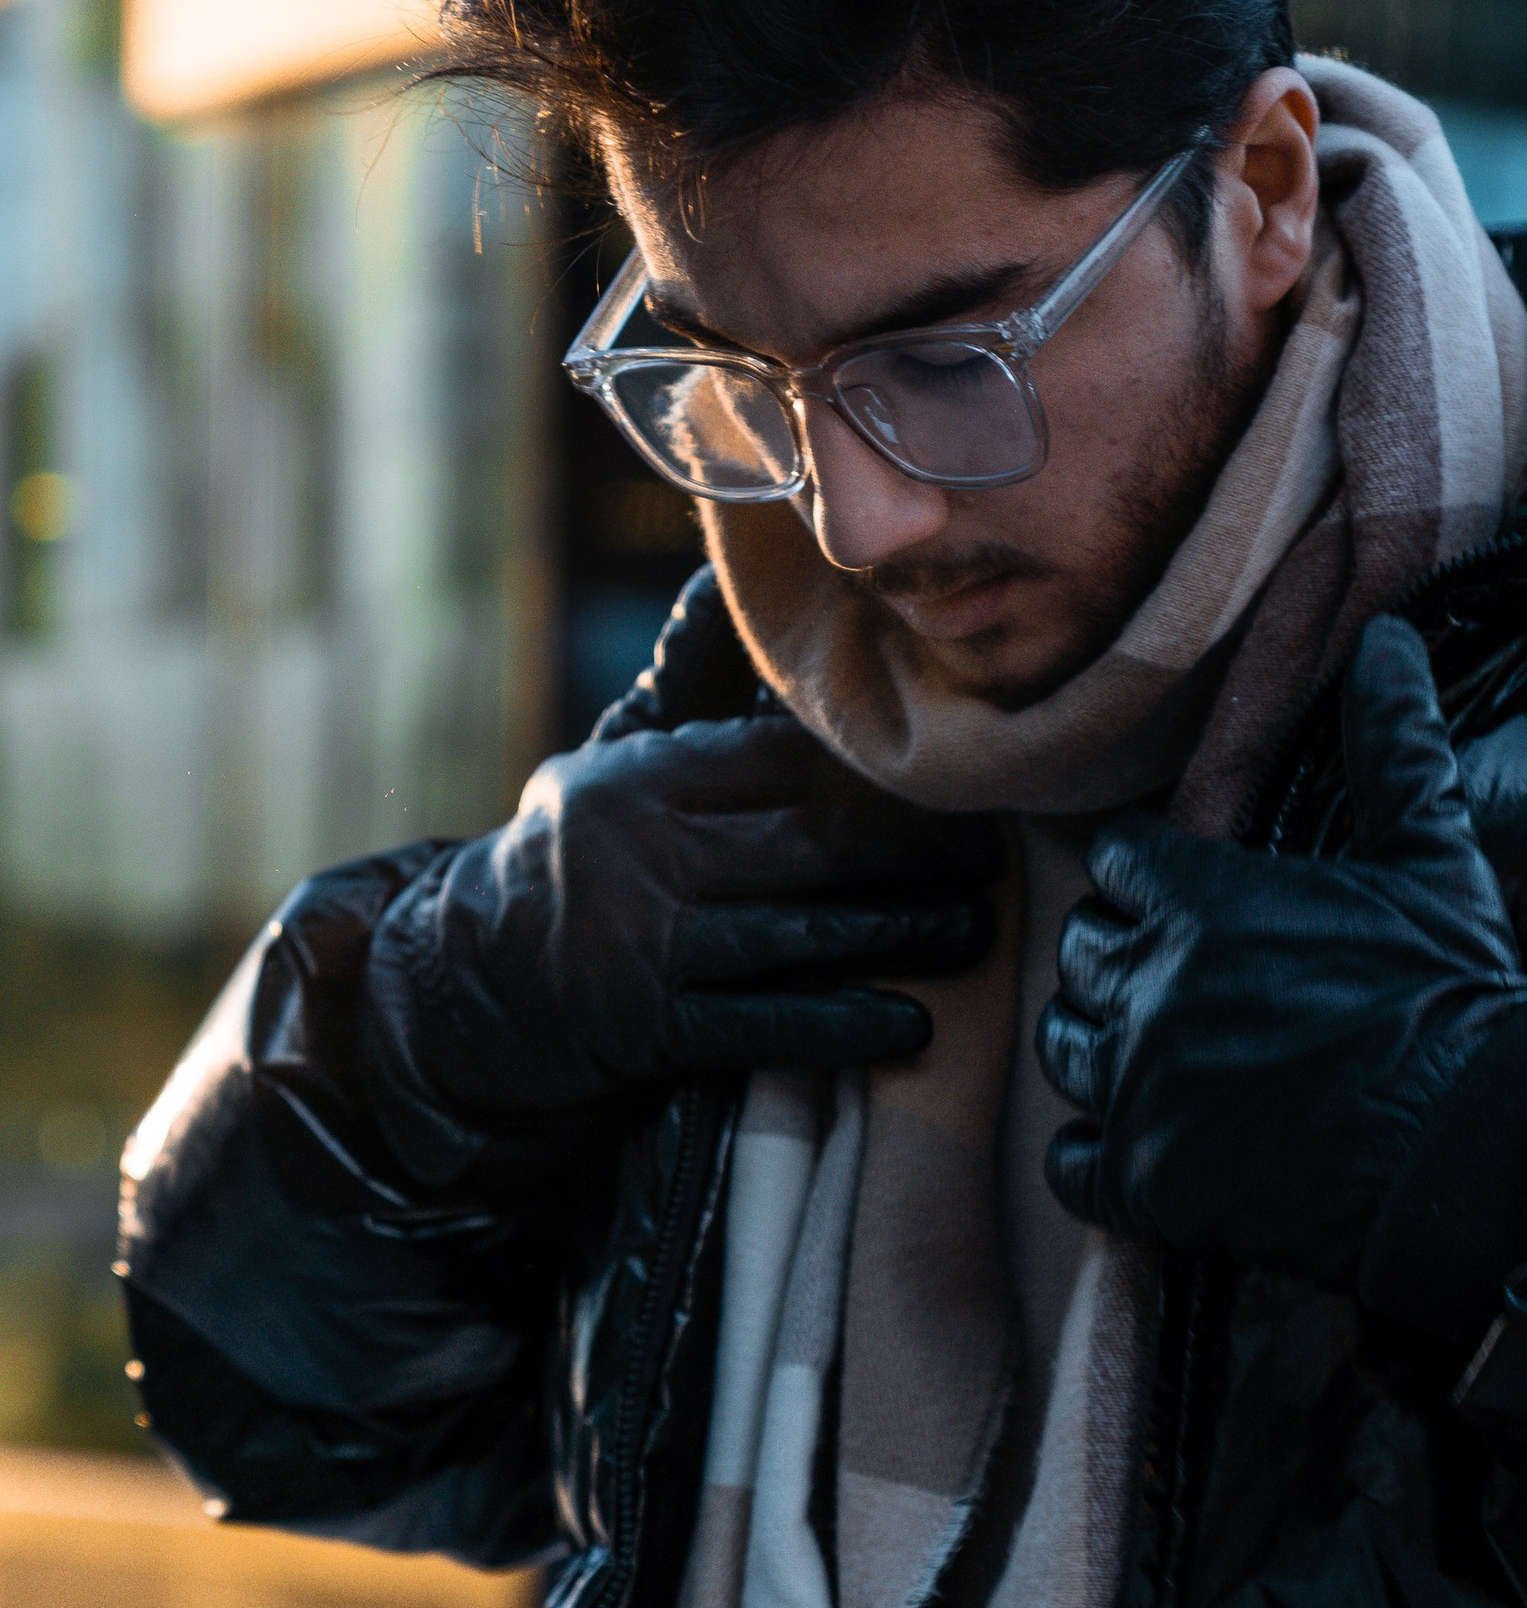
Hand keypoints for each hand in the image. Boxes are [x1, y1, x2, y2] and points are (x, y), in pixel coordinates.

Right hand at [363, 712, 996, 1134]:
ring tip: (976, 925)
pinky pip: (765, 1024)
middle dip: (912, 847)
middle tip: (991, 846)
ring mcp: (646, 947)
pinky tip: (910, 1020)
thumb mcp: (609, 764)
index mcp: (643, 780)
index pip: (777, 757)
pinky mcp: (649, 1032)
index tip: (949, 763)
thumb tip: (727, 575)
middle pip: (807, 840)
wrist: (454, 992)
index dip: (871, 764)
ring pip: (800, 930)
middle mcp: (643, 855)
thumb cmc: (569, 863)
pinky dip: (842, 1022)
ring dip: (901, 930)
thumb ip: (688, 681)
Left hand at [1040, 618, 1526, 1285]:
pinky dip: (1100, 1154)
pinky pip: (1072, 1163)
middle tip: (1183, 980)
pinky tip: (1151, 1145)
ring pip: (1065, 1052)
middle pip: (1083, 952)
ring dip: (1104, 1047)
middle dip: (1124, 958)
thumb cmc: (1455, 994)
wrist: (1478, 1143)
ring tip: (1163, 1056)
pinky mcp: (1150, 1181)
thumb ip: (1393, 743)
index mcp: (1202, 902)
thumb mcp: (1431, 856)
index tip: (1184, 896)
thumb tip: (1391, 639)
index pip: (1116, 861)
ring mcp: (1143, 1091)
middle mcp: (1152, 991)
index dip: (1149, 875)